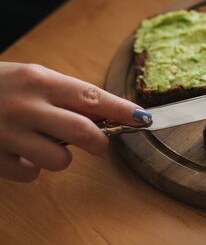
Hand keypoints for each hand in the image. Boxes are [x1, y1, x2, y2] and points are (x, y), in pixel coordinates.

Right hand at [0, 62, 149, 181]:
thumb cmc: (0, 85)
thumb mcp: (33, 78)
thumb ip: (66, 95)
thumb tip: (107, 114)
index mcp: (40, 80)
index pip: (92, 97)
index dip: (122, 110)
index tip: (144, 118)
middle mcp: (26, 106)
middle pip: (83, 133)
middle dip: (99, 141)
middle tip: (98, 142)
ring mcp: (7, 134)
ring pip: (59, 160)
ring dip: (60, 156)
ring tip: (43, 142)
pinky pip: (30, 175)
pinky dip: (31, 167)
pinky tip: (19, 151)